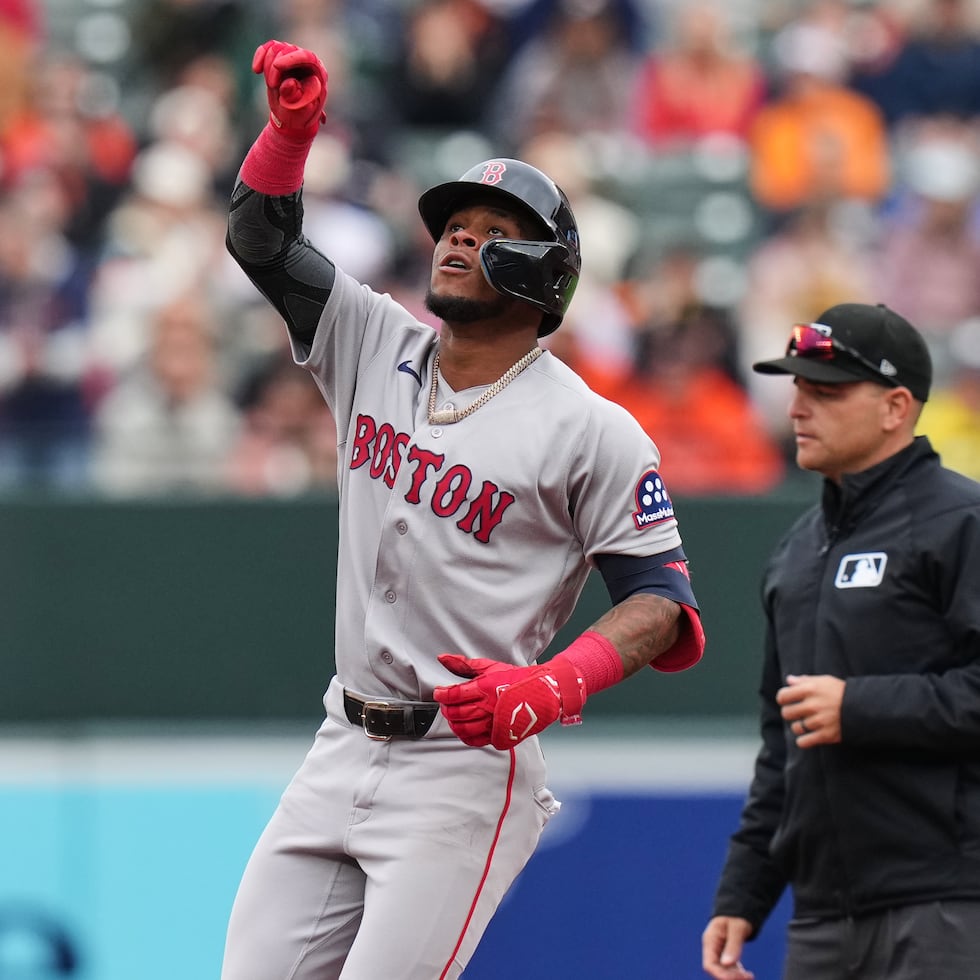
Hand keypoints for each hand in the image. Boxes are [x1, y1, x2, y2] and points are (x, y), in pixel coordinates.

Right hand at [252, 40, 327, 134]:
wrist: (292, 117)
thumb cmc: (300, 115)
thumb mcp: (301, 113)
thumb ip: (297, 99)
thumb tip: (290, 82)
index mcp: (318, 73)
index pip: (307, 57)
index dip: (290, 58)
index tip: (276, 65)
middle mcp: (307, 62)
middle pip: (287, 50)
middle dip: (275, 68)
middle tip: (272, 86)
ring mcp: (293, 58)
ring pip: (276, 48)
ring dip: (267, 67)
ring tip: (272, 85)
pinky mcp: (279, 58)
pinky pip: (268, 48)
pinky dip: (260, 56)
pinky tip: (256, 70)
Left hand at [433, 653, 584, 749]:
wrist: (540, 693)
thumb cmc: (515, 679)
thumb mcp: (489, 666)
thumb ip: (463, 665)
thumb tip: (442, 658)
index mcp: (485, 688)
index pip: (454, 695)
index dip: (441, 694)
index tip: (438, 692)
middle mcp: (488, 707)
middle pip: (456, 713)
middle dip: (446, 708)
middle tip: (445, 703)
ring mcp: (493, 724)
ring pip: (463, 728)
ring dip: (453, 723)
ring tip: (453, 715)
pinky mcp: (498, 736)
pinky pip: (474, 740)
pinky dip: (464, 736)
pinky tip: (464, 728)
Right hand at [701, 916, 754, 978]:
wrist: (739, 907)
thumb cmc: (737, 915)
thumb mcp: (736, 928)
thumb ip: (732, 946)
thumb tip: (727, 964)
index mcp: (711, 940)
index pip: (710, 964)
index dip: (721, 975)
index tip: (738, 977)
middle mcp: (712, 948)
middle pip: (717, 970)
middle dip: (731, 977)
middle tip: (748, 976)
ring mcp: (719, 951)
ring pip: (724, 970)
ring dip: (735, 976)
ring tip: (749, 976)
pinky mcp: (726, 953)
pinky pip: (730, 968)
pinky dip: (738, 973)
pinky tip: (748, 974)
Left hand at [777, 674, 844, 746]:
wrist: (864, 707)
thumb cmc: (841, 692)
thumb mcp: (824, 681)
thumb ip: (804, 680)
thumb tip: (788, 680)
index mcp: (810, 689)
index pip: (783, 696)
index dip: (782, 699)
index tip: (787, 701)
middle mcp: (812, 705)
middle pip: (786, 713)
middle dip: (790, 713)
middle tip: (798, 713)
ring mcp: (819, 721)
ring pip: (795, 728)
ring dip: (799, 727)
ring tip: (807, 724)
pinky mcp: (826, 735)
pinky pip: (803, 742)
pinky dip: (803, 741)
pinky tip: (808, 736)